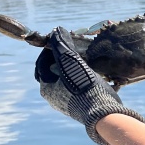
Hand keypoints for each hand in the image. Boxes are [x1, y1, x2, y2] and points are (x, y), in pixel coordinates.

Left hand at [34, 27, 144, 144]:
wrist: (101, 114)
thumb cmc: (85, 86)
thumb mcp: (73, 63)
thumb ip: (63, 47)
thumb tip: (56, 30)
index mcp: (46, 85)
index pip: (43, 61)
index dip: (52, 47)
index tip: (64, 38)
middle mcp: (51, 95)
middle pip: (52, 70)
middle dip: (60, 58)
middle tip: (73, 48)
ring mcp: (63, 102)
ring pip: (63, 79)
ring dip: (70, 68)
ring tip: (83, 59)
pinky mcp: (76, 106)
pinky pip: (72, 87)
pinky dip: (77, 77)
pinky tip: (89, 73)